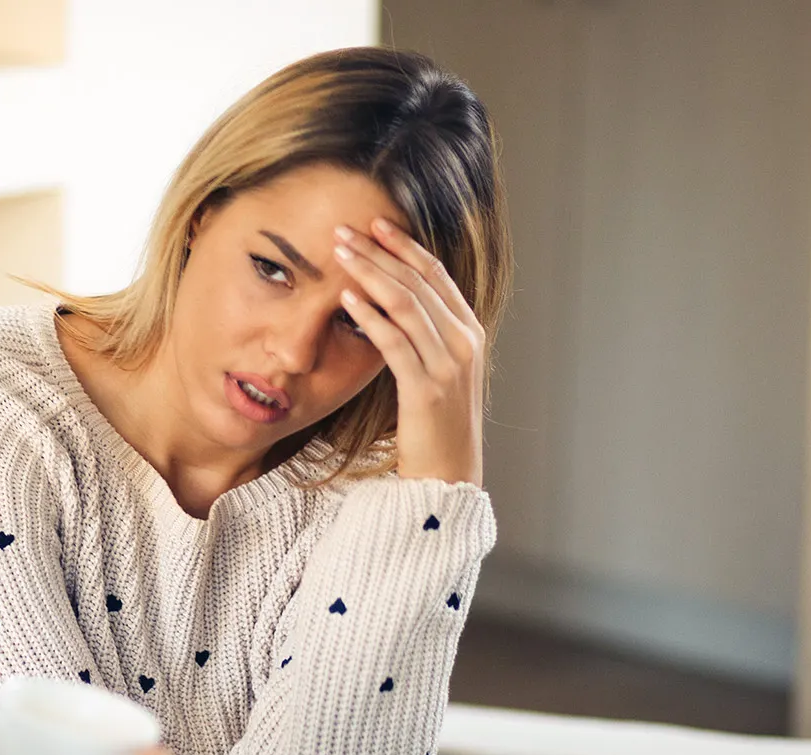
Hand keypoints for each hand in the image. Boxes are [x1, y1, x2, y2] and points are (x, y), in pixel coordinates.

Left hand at [334, 218, 485, 487]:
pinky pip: (395, 342)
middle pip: (418, 282)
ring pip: (406, 304)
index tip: (376, 224)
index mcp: (470, 332)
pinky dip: (370, 316)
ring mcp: (449, 365)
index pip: (436, 276)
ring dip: (370, 273)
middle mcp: (465, 342)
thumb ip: (424, 335)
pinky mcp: (426, 388)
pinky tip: (347, 298)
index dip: (405, 246)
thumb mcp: (437, 371)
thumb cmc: (435, 425)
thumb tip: (389, 302)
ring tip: (340, 253)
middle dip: (380, 252)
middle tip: (345, 230)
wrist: (448, 475)